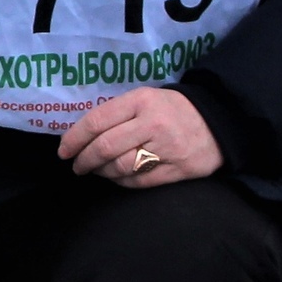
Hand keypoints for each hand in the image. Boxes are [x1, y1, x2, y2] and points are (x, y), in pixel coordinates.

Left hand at [55, 86, 222, 188]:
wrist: (218, 122)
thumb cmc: (173, 110)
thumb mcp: (147, 99)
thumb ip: (118, 113)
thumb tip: (81, 136)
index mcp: (141, 101)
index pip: (97, 121)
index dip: (75, 139)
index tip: (63, 151)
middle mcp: (152, 123)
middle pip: (105, 147)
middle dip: (84, 160)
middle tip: (77, 166)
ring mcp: (166, 149)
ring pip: (119, 167)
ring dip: (101, 172)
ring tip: (97, 170)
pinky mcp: (177, 170)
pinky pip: (138, 182)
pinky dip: (121, 182)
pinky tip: (116, 177)